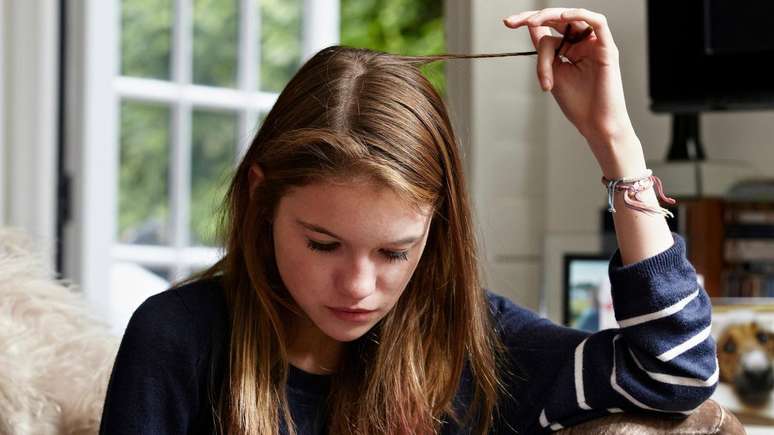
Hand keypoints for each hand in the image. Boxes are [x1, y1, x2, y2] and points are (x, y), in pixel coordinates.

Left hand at [504, 8, 644, 177]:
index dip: (527, 21)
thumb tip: (531, 27)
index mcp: (569, 49)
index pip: (548, 28)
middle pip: (558, 18)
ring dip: (550, 17)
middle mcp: (583, 43)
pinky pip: (598, 22)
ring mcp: (595, 45)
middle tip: (513, 22)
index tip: (507, 23)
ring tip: (532, 23)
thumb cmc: (577, 104)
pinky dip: (580, 15)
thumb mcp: (552, 73)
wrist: (595, 125)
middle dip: (534, 17)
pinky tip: (563, 16)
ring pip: (571, 20)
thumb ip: (544, 52)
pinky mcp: (607, 48)